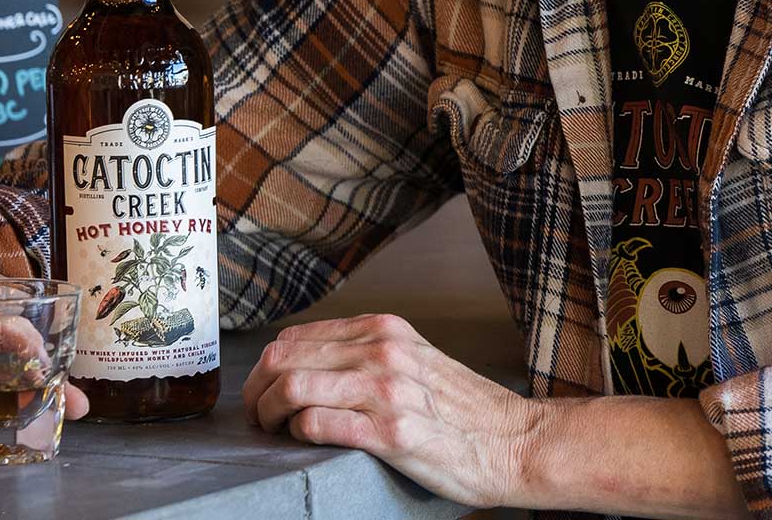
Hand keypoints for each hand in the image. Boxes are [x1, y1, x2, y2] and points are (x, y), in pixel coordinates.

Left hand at [242, 312, 535, 508]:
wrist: (515, 441)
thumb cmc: (464, 411)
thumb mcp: (413, 360)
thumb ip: (367, 354)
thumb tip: (308, 366)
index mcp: (384, 331)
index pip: (295, 337)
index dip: (265, 368)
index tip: (262, 392)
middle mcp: (382, 352)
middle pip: (284, 358)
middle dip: (256, 391)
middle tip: (257, 417)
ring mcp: (387, 390)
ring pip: (293, 387)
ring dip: (269, 413)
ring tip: (272, 431)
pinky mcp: (392, 432)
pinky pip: (319, 424)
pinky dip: (299, 433)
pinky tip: (304, 441)